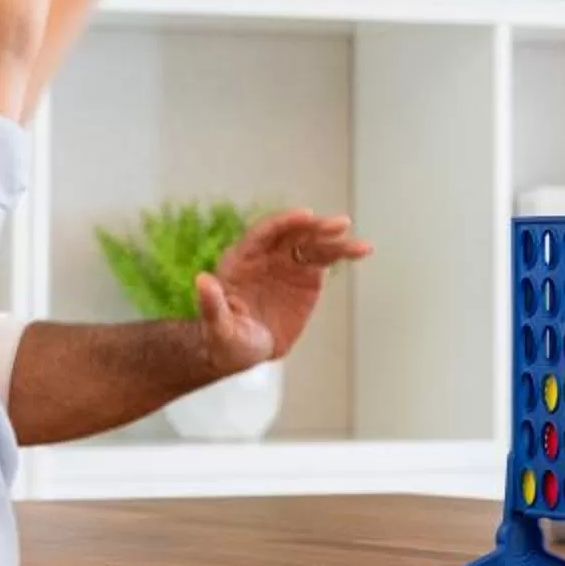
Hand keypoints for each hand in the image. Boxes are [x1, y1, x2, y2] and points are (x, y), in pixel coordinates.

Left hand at [192, 210, 371, 372]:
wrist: (243, 349)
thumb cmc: (225, 339)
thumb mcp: (217, 327)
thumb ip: (211, 305)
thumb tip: (202, 280)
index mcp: (241, 260)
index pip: (263, 233)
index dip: (284, 223)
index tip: (306, 216)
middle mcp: (266, 255)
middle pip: (292, 233)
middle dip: (315, 228)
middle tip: (339, 225)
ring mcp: (287, 263)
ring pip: (313, 244)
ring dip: (336, 241)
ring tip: (360, 245)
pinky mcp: (305, 275)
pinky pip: (326, 257)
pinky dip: (344, 252)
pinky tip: (362, 250)